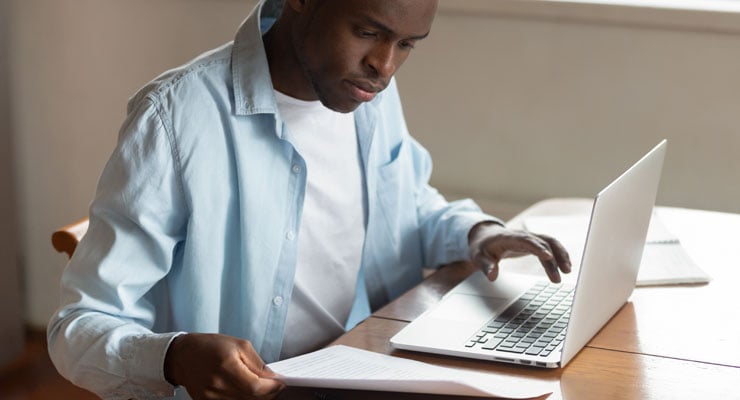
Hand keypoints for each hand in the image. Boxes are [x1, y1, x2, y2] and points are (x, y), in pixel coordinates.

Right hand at [164, 333, 284, 399]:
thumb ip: (257, 363)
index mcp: (226, 365)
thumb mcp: (239, 345)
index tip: (281, 384)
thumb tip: (273, 378)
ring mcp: (210, 396)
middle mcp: (217, 384)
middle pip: (251, 398)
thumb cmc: (212, 346)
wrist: (183, 356)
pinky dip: (242, 399)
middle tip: (274, 386)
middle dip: (266, 394)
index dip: (271, 388)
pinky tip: (245, 391)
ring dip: (255, 398)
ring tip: (259, 387)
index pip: (255, 387)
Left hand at [468, 222, 571, 282]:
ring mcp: (530, 238)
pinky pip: (550, 246)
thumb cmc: (482, 248)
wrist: (485, 237)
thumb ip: (486, 266)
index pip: (525, 240)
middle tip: (561, 275)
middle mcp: (522, 235)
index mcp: (508, 237)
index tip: (548, 256)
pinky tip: (565, 267)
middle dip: (554, 257)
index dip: (537, 247)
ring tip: (568, 271)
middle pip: (542, 242)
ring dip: (560, 254)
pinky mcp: (534, 243)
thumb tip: (492, 277)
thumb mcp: (478, 257)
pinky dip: (559, 254)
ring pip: (550, 242)